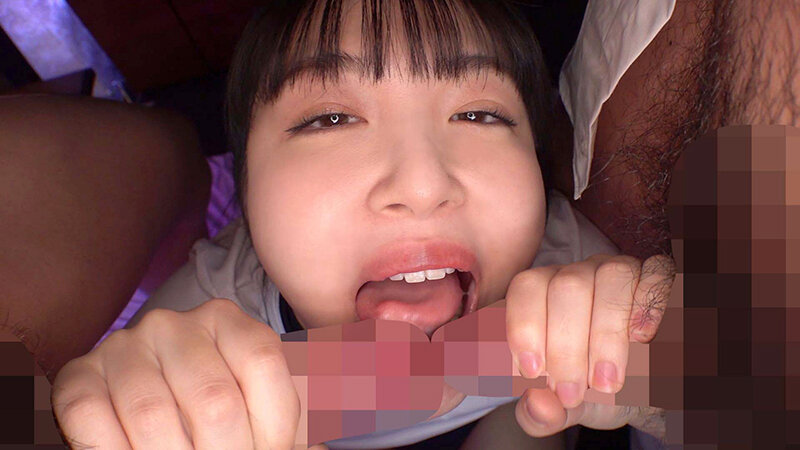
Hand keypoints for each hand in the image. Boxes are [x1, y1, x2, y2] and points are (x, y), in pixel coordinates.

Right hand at [51, 298, 309, 448]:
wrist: (151, 399)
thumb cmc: (220, 414)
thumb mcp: (265, 407)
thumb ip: (297, 420)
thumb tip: (322, 440)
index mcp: (229, 321)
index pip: (265, 366)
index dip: (276, 428)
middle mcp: (175, 324)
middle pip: (214, 400)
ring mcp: (124, 346)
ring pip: (153, 417)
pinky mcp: (79, 376)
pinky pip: (91, 419)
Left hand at [505, 254, 674, 437]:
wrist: (644, 394)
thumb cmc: (591, 390)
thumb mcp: (563, 408)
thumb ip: (541, 413)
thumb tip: (537, 405)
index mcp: (542, 296)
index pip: (526, 288)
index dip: (525, 327)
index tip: (532, 372)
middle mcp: (578, 276)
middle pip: (566, 286)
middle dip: (565, 346)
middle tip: (570, 393)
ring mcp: (618, 273)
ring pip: (611, 277)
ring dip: (606, 333)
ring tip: (606, 382)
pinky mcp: (657, 280)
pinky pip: (658, 273)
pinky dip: (650, 303)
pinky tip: (643, 338)